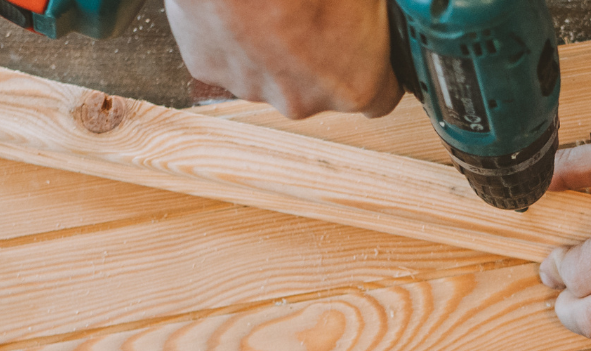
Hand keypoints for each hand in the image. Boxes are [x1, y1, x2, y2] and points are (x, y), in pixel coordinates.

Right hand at [164, 0, 402, 118]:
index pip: (381, 96)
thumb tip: (373, 8)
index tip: (371, 50)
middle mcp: (303, 100)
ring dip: (273, 46)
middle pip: (319, 87)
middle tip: (312, 10)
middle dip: (318, 55)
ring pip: (271, 73)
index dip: (376, 68)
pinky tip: (238, 6)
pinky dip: (233, 36)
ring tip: (271, 4)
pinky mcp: (209, 68)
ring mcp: (253, 88)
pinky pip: (228, 55)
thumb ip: (374, 14)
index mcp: (355, 84)